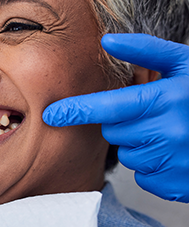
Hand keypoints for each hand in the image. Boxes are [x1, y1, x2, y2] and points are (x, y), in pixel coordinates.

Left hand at [43, 33, 188, 201]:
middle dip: (124, 123)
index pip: (108, 107)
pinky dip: (152, 165)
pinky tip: (175, 154)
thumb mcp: (184, 65)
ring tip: (170, 134)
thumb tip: (107, 40)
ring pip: (127, 154)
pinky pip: (141, 176)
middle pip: (113, 132)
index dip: (76, 110)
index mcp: (166, 100)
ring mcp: (171, 163)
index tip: (51, 114)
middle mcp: (168, 134)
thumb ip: (145, 51)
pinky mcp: (173, 186)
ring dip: (139, 144)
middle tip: (153, 114)